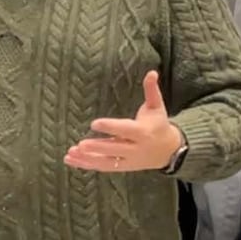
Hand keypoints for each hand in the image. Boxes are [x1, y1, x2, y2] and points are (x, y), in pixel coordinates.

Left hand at [65, 71, 182, 172]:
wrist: (169, 151)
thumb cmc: (159, 124)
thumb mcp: (157, 106)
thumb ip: (151, 90)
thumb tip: (152, 72)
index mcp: (143, 132)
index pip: (125, 130)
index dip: (110, 127)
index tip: (94, 123)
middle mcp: (135, 148)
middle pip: (115, 149)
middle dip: (97, 148)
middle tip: (81, 145)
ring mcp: (128, 160)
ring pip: (107, 162)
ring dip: (88, 159)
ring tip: (71, 154)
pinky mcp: (122, 167)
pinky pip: (103, 167)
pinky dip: (87, 165)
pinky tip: (72, 160)